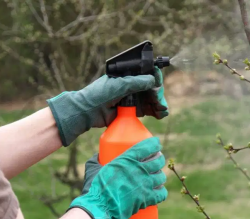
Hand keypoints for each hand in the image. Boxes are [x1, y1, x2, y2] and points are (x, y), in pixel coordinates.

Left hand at [47, 67, 168, 146]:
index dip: (155, 77)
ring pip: (151, 99)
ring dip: (159, 103)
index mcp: (127, 76)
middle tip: (159, 101)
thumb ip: (135, 82)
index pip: (146, 73)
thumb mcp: (118, 85)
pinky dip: (156, 111)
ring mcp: (133, 98)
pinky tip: (160, 114)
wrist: (88, 112)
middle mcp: (132, 86)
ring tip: (162, 110)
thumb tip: (153, 80)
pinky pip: (148, 110)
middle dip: (158, 93)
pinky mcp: (133, 111)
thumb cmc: (99, 94)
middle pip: (151, 88)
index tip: (158, 82)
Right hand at [68, 137, 167, 218]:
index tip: (156, 145)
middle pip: (158, 161)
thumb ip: (97, 160)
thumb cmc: (96, 188)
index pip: (148, 146)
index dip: (155, 144)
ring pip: (161, 176)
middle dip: (159, 159)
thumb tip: (98, 156)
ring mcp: (145, 184)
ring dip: (160, 176)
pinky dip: (161, 192)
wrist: (99, 208)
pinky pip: (162, 193)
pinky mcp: (147, 198)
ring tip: (156, 177)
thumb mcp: (95, 168)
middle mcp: (140, 170)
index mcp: (128, 159)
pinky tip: (158, 191)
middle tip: (156, 161)